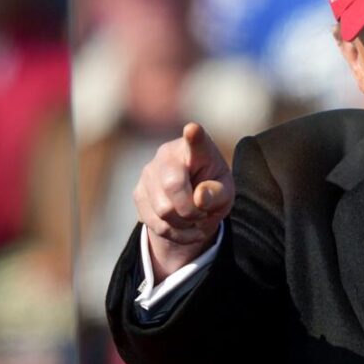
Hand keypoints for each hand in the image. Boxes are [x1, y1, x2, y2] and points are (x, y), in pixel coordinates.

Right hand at [133, 122, 233, 280]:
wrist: (192, 201)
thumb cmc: (213, 189)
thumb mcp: (225, 192)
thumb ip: (217, 194)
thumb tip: (200, 198)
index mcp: (196, 148)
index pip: (195, 140)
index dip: (194, 136)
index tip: (193, 129)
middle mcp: (167, 154)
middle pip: (173, 187)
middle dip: (192, 210)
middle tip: (203, 214)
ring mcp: (148, 173)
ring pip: (163, 211)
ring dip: (184, 225)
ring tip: (195, 220)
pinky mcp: (138, 193)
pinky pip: (156, 224)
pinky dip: (175, 234)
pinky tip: (185, 228)